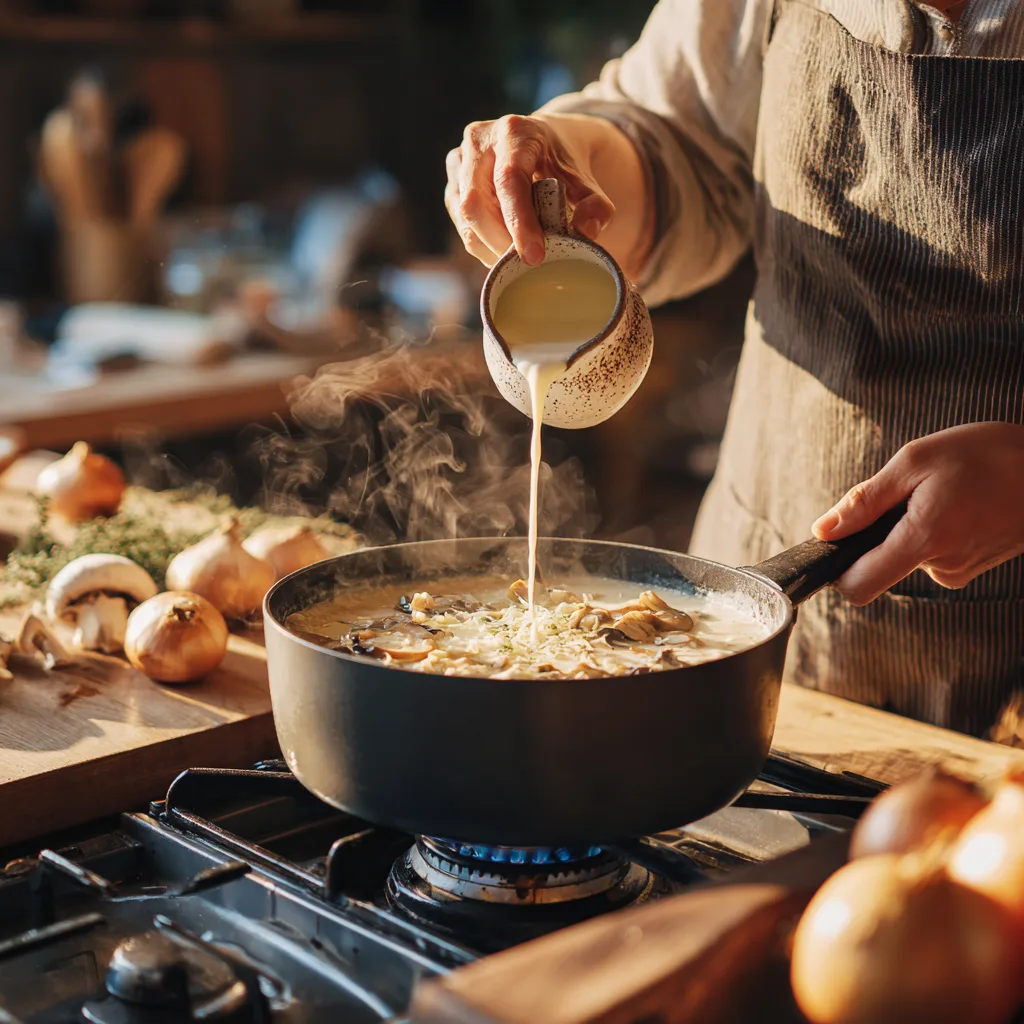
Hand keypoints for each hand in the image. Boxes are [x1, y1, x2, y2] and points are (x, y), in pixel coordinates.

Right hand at [444, 114, 616, 267]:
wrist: (538, 143)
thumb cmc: (561, 162)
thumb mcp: (586, 180)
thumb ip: (595, 206)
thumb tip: (586, 233)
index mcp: (515, 131)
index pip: (509, 179)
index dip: (519, 221)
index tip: (534, 256)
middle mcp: (479, 139)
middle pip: (477, 202)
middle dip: (500, 242)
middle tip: (525, 266)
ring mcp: (459, 160)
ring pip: (464, 217)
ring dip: (489, 246)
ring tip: (516, 259)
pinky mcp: (452, 181)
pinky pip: (459, 223)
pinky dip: (481, 243)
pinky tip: (502, 247)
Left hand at [811, 422, 1023, 604]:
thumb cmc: (989, 456)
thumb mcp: (915, 461)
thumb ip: (864, 500)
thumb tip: (824, 530)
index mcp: (923, 539)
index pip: (860, 585)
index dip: (837, 570)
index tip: (834, 545)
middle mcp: (941, 565)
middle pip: (879, 565)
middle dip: (879, 533)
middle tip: (909, 495)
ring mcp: (959, 570)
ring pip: (906, 557)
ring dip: (908, 527)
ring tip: (942, 495)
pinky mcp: (971, 567)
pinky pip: (930, 554)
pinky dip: (930, 531)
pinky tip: (956, 505)